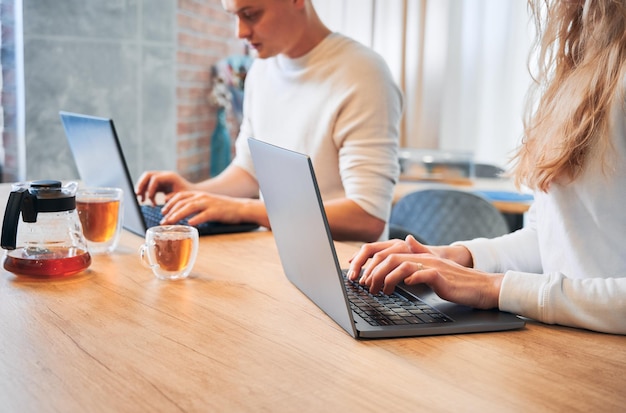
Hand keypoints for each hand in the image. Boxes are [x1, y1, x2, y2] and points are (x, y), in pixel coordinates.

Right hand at [135, 171, 191, 204]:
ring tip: (142, 200)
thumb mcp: (182, 197)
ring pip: (147, 180)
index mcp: (170, 177)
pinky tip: (151, 203)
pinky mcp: (161, 184)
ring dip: (143, 189)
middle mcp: (165, 176)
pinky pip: (150, 186)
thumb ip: (173, 197)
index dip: (149, 187)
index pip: (155, 178)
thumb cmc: (191, 196)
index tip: (147, 198)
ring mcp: (162, 179)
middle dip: (141, 184)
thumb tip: (163, 200)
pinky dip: (148, 194)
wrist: (196, 195)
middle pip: (147, 175)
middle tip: (137, 195)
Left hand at [159, 190, 260, 225]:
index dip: (169, 203)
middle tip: (163, 221)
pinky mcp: (216, 211)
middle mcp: (202, 197)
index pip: (179, 196)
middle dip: (170, 211)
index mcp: (198, 194)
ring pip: (189, 207)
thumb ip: (195, 205)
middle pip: (181, 202)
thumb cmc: (223, 208)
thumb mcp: (206, 203)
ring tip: (170, 222)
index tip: (162, 211)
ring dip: (178, 215)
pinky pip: (204, 215)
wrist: (240, 207)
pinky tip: (189, 224)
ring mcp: (209, 204)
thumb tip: (182, 212)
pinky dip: (196, 219)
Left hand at [347, 235, 501, 308]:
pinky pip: (421, 274)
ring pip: (401, 265)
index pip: (389, 254)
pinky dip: (409, 279)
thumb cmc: (456, 281)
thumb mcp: (433, 267)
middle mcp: (423, 257)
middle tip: (367, 287)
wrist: (481, 286)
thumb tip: (408, 241)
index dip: (372, 264)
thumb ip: (419, 255)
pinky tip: (403, 287)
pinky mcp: (440, 276)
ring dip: (386, 278)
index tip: (363, 278)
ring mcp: (432, 265)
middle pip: (390, 258)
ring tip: (380, 291)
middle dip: (374, 272)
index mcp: (419, 256)